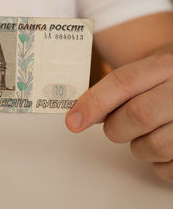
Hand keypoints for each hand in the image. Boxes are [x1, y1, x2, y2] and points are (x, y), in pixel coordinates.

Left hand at [65, 54, 172, 181]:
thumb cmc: (157, 86)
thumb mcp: (139, 77)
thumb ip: (111, 93)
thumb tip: (79, 117)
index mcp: (164, 67)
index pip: (124, 82)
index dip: (94, 103)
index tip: (73, 122)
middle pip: (139, 114)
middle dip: (117, 128)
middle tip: (116, 128)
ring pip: (156, 145)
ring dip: (139, 147)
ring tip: (145, 134)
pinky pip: (169, 168)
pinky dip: (157, 164)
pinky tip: (162, 145)